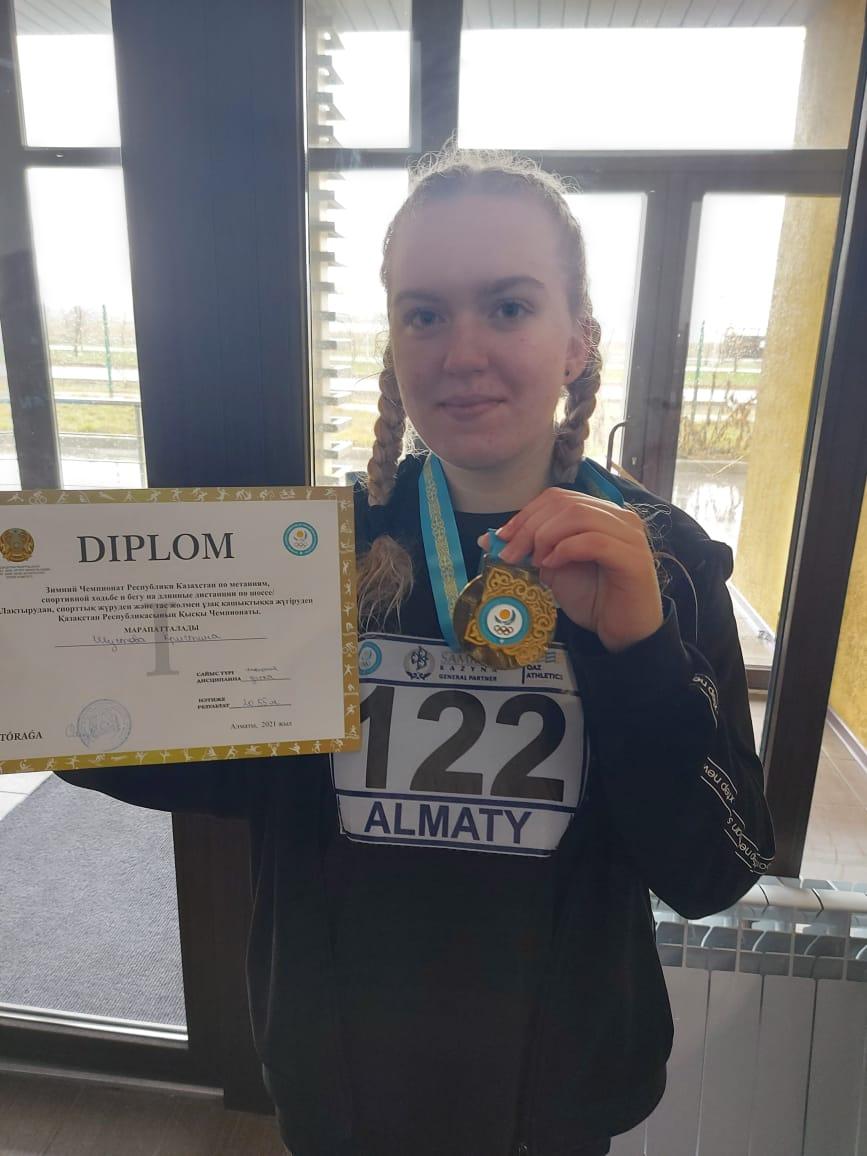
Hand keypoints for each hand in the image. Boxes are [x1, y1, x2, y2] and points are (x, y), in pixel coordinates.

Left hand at [478, 488, 663, 653]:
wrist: (623, 633)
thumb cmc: (593, 599)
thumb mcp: (553, 570)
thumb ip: (530, 550)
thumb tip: (489, 539)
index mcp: (600, 514)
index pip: (558, 498)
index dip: (527, 514)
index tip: (503, 538)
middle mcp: (619, 517)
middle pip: (565, 504)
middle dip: (530, 527)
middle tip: (511, 555)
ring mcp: (630, 535)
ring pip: (578, 516)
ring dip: (546, 537)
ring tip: (535, 562)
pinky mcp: (634, 558)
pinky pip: (595, 541)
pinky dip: (566, 550)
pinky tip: (552, 566)